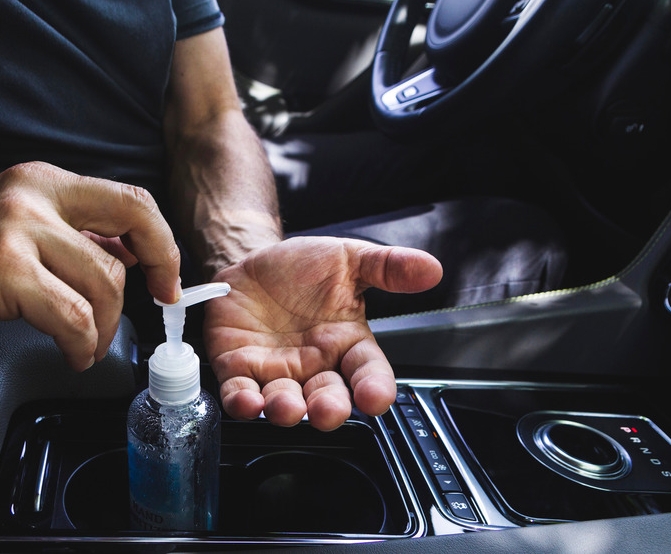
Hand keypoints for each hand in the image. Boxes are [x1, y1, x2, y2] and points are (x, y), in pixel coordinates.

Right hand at [0, 162, 180, 369]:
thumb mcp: (5, 226)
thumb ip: (62, 236)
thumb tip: (122, 259)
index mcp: (38, 182)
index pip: (128, 200)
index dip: (160, 240)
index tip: (166, 275)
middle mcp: (32, 196)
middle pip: (135, 223)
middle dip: (158, 270)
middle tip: (156, 304)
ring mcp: (17, 231)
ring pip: (106, 282)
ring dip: (106, 328)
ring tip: (86, 345)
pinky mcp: (3, 272)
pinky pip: (74, 318)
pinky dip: (81, 345)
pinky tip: (69, 353)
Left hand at [204, 236, 441, 430]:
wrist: (254, 258)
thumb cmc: (303, 268)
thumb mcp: (348, 258)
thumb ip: (387, 267)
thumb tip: (431, 269)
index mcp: (346, 344)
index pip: (368, 373)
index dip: (374, 389)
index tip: (376, 398)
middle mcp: (314, 366)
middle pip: (328, 398)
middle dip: (329, 409)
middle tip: (328, 411)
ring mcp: (276, 372)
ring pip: (284, 402)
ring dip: (286, 410)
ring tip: (287, 407)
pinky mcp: (239, 369)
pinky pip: (240, 392)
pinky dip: (242, 402)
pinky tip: (246, 401)